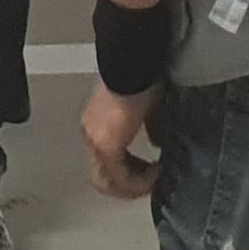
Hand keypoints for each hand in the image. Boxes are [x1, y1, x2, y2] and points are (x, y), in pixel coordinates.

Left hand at [81, 80, 160, 199]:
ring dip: (133, 187)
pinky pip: (120, 176)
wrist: (133, 62)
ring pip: (107, 181)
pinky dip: (138, 181)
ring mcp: (95, 141)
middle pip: (103, 178)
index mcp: (97, 125)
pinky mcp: (106, 145)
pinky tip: (155, 174)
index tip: (151, 173)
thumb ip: (149, 128)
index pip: (106, 162)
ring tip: (154, 182)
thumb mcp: (147, 108)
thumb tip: (157, 144)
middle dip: (130, 187)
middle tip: (150, 185)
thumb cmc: (141, 76)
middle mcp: (91, 134)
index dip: (130, 174)